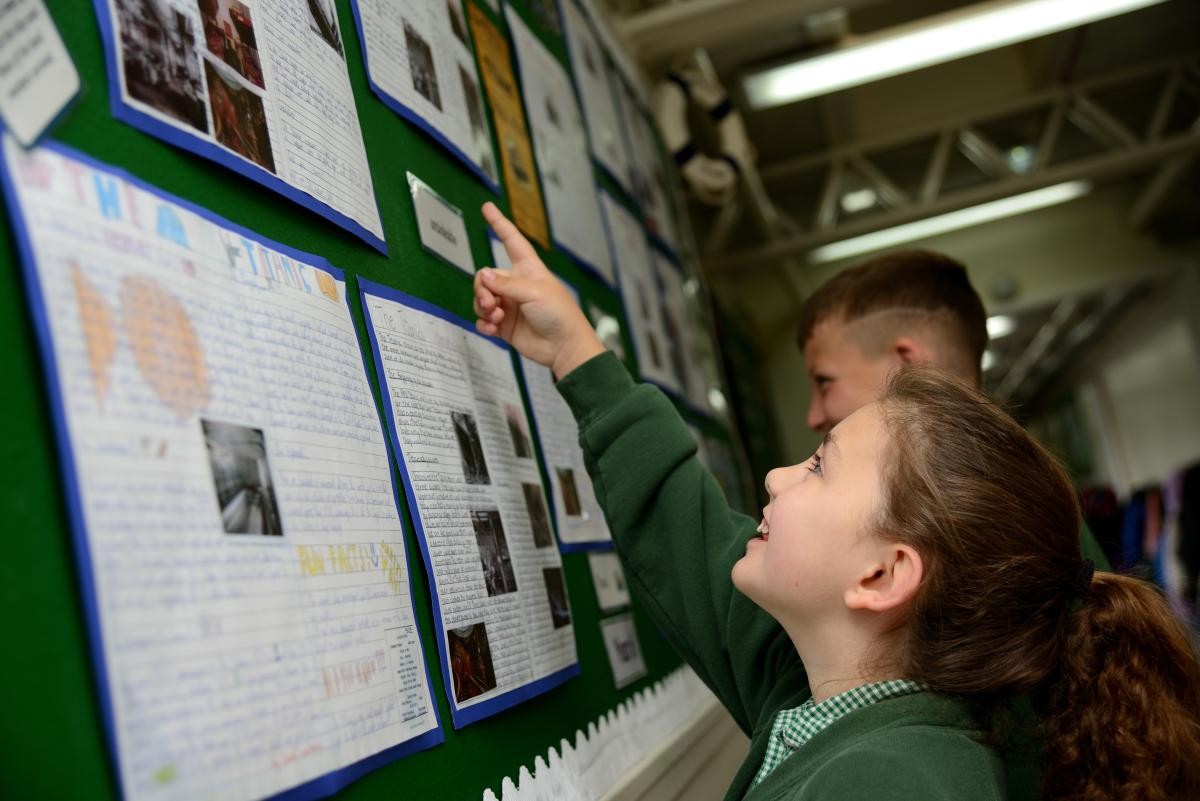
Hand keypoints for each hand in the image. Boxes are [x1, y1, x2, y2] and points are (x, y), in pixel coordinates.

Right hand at [475, 202, 603, 378]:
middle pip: (485, 277)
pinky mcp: (504, 326)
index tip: (487, 207)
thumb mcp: (534, 292)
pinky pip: (483, 320)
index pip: (511, 240)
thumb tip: (483, 276)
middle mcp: (516, 285)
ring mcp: (509, 305)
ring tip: (495, 317)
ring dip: (482, 307)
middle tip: (490, 303)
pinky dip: (483, 324)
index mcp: (528, 269)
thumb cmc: (558, 313)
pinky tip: (492, 329)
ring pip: (481, 299)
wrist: (564, 346)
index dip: (499, 223)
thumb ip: (505, 284)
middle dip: (482, 289)